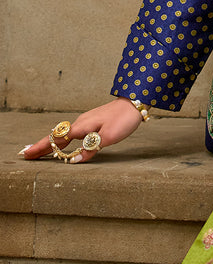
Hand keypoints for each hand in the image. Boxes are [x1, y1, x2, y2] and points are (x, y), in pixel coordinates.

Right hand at [18, 98, 144, 164]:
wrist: (134, 102)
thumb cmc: (123, 119)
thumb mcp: (108, 138)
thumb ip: (90, 150)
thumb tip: (73, 161)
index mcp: (82, 126)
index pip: (57, 139)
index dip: (42, 148)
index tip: (27, 154)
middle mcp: (80, 122)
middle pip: (56, 137)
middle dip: (41, 146)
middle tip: (26, 155)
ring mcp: (86, 121)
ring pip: (63, 134)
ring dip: (50, 144)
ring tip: (39, 152)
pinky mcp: (92, 121)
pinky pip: (71, 133)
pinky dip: (62, 140)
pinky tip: (61, 144)